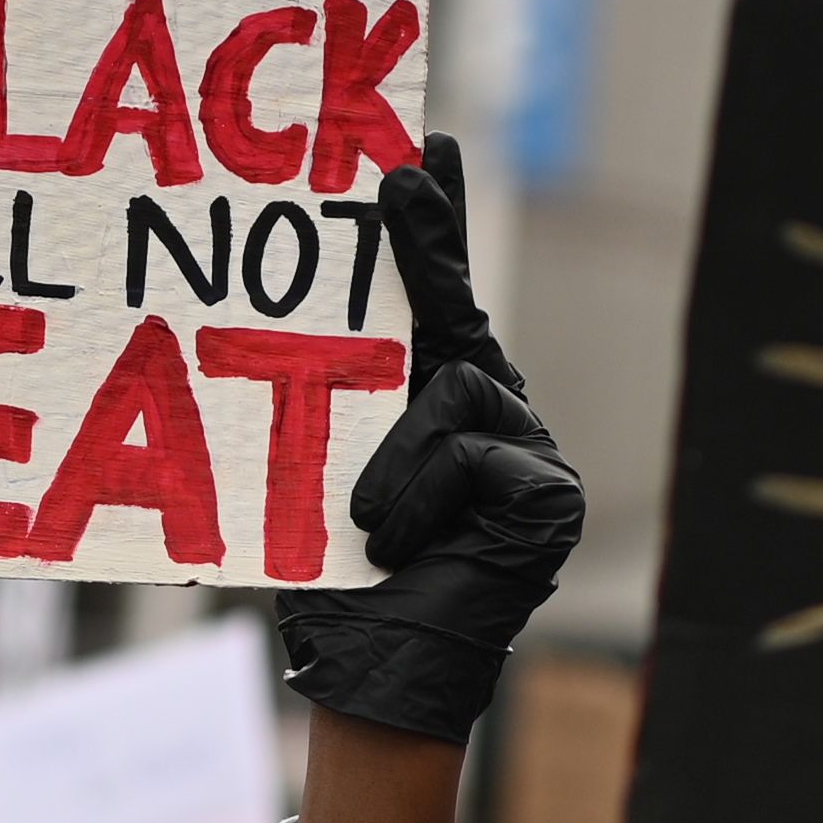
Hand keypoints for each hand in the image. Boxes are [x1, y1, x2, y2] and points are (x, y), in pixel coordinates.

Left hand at [275, 143, 583, 749]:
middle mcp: (493, 418)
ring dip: (391, 461)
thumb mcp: (315, 472)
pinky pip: (473, 446)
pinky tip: (405, 547)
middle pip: (459, 311)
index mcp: (435, 409)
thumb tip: (270, 329)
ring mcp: (532, 452)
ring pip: (454, 387)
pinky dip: (422, 495)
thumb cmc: (337, 584)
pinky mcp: (552, 492)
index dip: (433, 227)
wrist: (374, 674)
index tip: (420, 148)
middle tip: (403, 170)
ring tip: (367, 525)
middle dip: (430, 241)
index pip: (437, 302)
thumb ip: (326, 406)